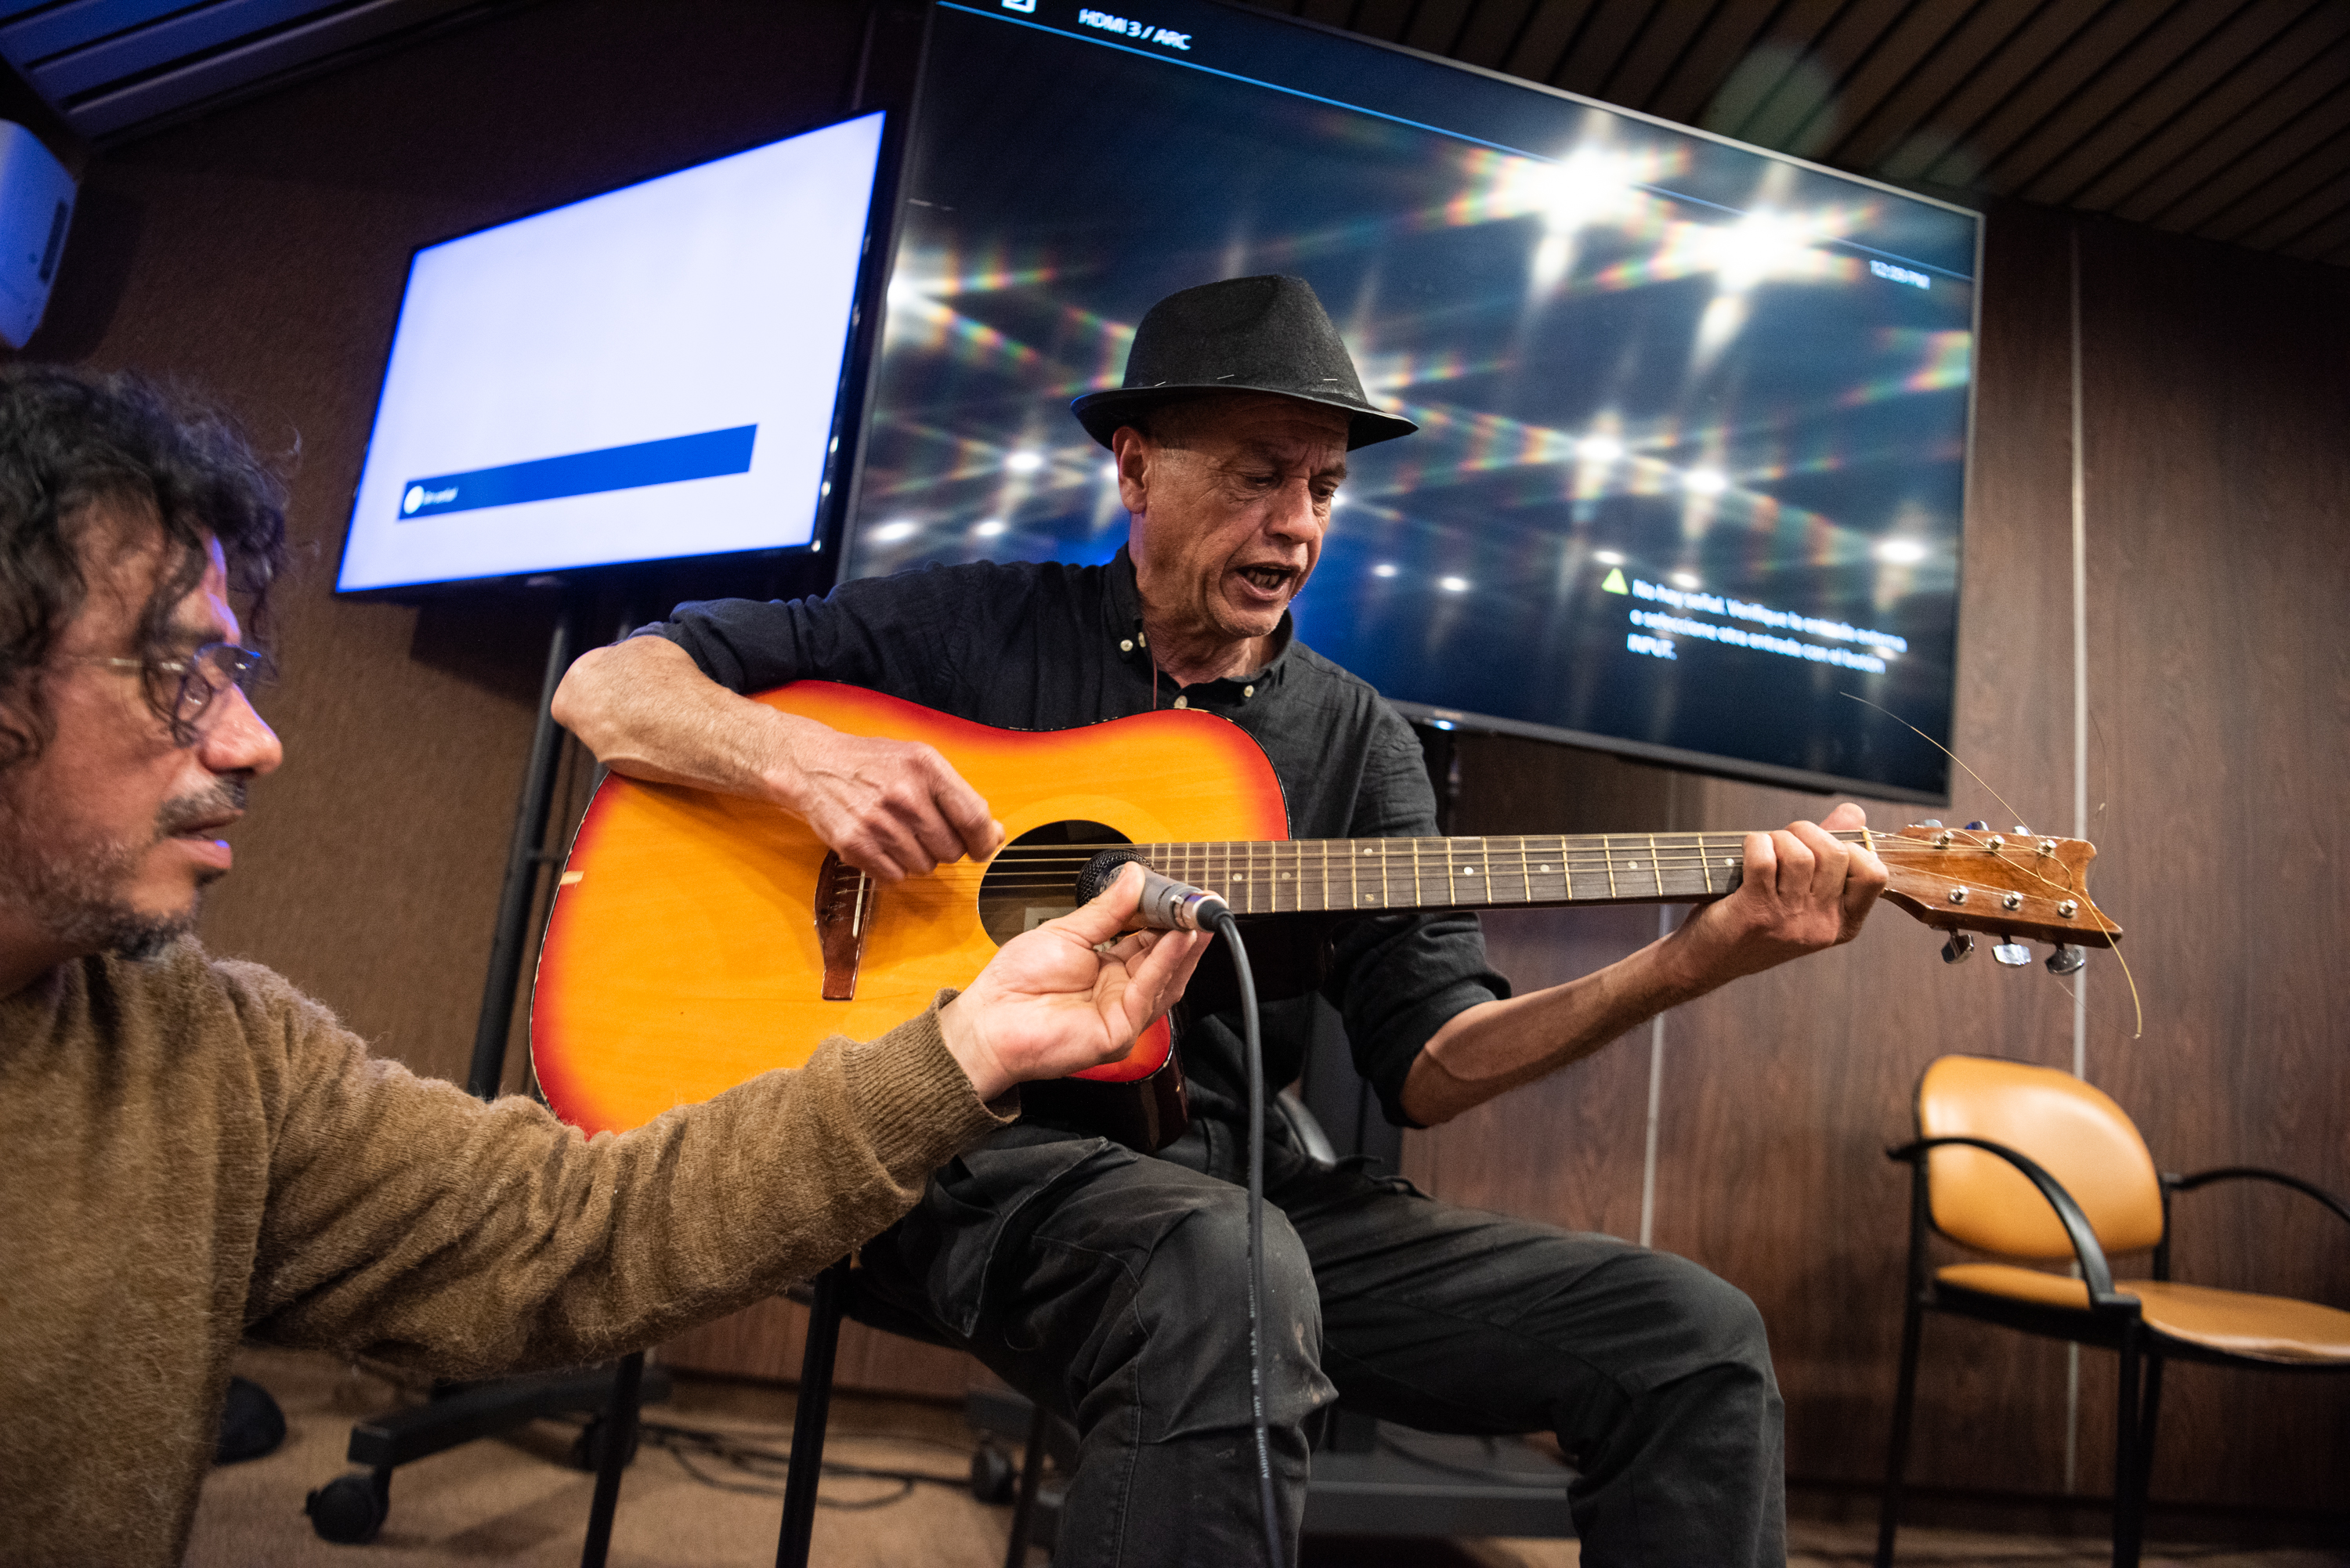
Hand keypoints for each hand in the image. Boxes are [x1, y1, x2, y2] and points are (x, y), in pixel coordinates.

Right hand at [779, 719, 1004, 882]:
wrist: (813, 765)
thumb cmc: (873, 764)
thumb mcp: (920, 763)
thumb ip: (959, 797)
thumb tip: (995, 834)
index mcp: (926, 767)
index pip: (974, 818)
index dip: (984, 841)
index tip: (982, 848)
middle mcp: (904, 794)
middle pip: (951, 850)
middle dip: (943, 846)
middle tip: (923, 830)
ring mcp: (878, 821)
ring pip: (924, 867)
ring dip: (916, 857)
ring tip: (897, 832)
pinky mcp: (855, 844)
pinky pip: (894, 876)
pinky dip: (891, 868)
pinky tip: (879, 844)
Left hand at [939, 863, 1210, 1101]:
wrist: (988, 1023)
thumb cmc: (1015, 986)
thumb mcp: (1066, 932)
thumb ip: (1106, 910)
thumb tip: (1134, 879)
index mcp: (1109, 968)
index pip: (1150, 940)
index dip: (1168, 917)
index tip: (1181, 894)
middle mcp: (1121, 993)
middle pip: (1165, 961)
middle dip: (1185, 930)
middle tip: (1200, 902)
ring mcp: (1122, 1014)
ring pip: (1165, 979)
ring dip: (1182, 947)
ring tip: (1194, 916)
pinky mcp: (1118, 1032)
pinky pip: (1147, 994)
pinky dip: (1163, 965)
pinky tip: (1173, 939)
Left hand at [1665, 802, 1885, 987]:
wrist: (1707, 961)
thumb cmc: (1757, 921)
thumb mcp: (1803, 896)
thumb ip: (1831, 855)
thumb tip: (1855, 812)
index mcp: (1843, 924)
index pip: (1875, 875)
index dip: (1854, 848)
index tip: (1824, 848)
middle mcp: (1821, 925)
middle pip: (1836, 854)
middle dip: (1808, 832)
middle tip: (1786, 841)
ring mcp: (1790, 921)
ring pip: (1800, 854)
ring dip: (1779, 838)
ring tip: (1765, 848)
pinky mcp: (1755, 911)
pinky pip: (1764, 858)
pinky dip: (1755, 844)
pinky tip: (1747, 852)